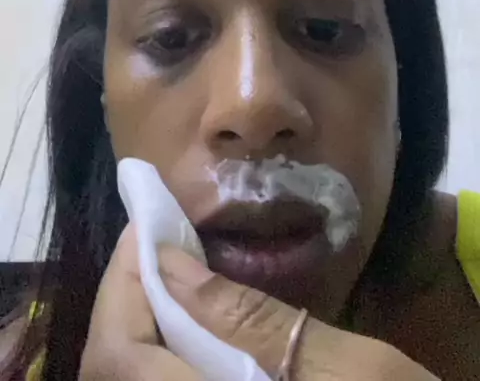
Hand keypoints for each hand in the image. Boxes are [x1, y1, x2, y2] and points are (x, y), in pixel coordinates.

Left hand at [80, 225, 439, 380]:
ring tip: (172, 262)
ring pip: (135, 376)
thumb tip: (171, 264)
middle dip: (128, 295)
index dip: (122, 284)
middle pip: (115, 369)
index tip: (148, 222)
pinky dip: (165, 344)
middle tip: (157, 236)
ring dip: (143, 317)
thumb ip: (256, 323)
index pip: (121, 358)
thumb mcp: (355, 370)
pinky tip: (192, 312)